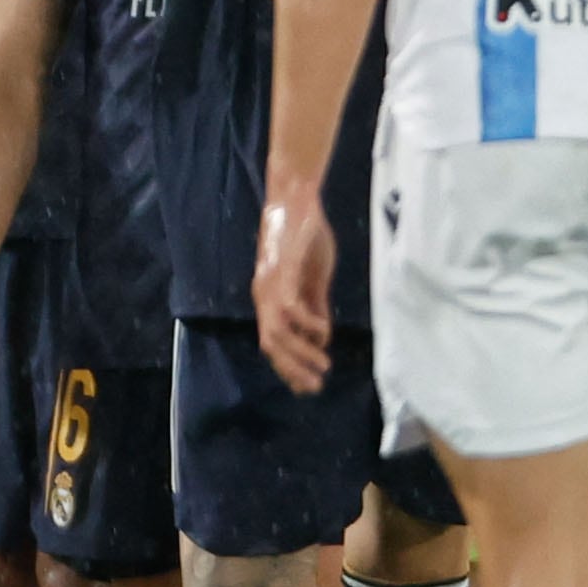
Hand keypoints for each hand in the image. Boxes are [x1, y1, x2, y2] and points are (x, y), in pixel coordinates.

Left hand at [254, 190, 336, 393]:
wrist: (296, 199)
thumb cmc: (304, 236)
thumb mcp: (314, 278)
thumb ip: (315, 306)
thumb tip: (320, 338)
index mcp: (270, 298)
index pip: (273, 342)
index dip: (287, 366)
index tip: (307, 387)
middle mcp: (264, 295)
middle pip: (270, 344)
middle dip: (292, 369)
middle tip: (315, 387)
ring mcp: (270, 284)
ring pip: (277, 331)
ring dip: (300, 353)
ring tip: (323, 365)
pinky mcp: (282, 270)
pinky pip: (289, 306)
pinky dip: (306, 323)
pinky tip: (323, 331)